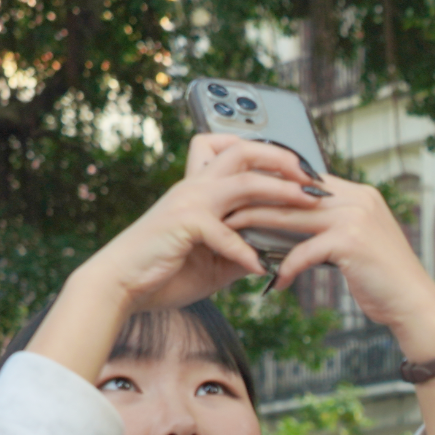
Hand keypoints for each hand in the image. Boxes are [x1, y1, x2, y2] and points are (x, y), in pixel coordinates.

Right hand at [81, 134, 320, 313]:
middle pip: (245, 151)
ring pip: (244, 181)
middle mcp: (196, 186)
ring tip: (308, 204)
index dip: (271, 155)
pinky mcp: (183, 224)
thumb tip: (274, 256)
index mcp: (201, 188)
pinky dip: (246, 252)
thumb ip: (241, 251)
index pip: (236, 151)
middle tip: (314, 177)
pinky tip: (260, 268)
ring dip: (281, 192)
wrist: (120, 283)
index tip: (303, 171)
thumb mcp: (213, 261)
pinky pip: (225, 233)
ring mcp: (189, 202)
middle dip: (285, 159)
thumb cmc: (163, 270)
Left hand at [226, 173, 434, 361]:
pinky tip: (274, 282)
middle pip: (293, 192)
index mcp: (358, 194)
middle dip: (255, 199)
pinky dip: (287, 267)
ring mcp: (355, 218)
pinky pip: (305, 251)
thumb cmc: (384, 279)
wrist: (414, 303)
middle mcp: (357, 199)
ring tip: (232, 235)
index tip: (241, 188)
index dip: (272, 182)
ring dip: (258, 226)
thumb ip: (332, 226)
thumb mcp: (357, 243)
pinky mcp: (350, 242)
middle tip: (223, 207)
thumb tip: (294, 224)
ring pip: (292, 217)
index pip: (305, 177)